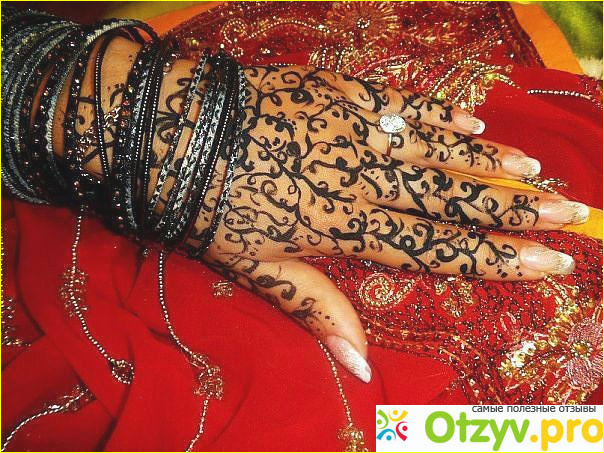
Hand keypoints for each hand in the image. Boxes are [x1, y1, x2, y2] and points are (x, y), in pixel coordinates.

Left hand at [197, 65, 587, 381]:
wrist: (168, 133)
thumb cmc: (207, 207)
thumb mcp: (256, 268)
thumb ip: (317, 308)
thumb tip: (361, 366)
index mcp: (342, 225)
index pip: (434, 246)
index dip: (495, 256)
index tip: (550, 259)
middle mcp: (358, 177)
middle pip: (450, 195)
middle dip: (515, 207)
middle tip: (572, 209)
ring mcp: (349, 130)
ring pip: (433, 148)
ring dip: (488, 161)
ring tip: (536, 172)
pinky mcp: (334, 94)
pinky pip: (397, 105)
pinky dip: (436, 116)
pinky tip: (470, 124)